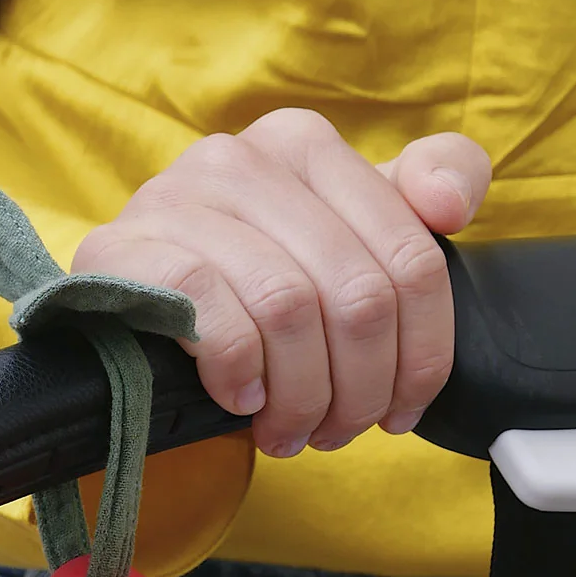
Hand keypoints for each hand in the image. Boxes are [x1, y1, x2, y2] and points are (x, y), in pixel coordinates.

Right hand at [71, 110, 491, 455]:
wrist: (131, 309)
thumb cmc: (247, 280)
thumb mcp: (342, 233)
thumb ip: (424, 192)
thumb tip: (450, 205)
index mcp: (305, 145)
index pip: (410, 257)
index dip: (421, 353)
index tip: (401, 408)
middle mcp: (242, 157)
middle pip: (356, 292)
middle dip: (358, 386)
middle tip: (338, 431)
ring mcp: (177, 198)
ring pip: (288, 307)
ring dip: (301, 394)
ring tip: (291, 431)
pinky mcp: (124, 250)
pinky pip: (210, 313)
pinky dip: (238, 371)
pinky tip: (241, 399)